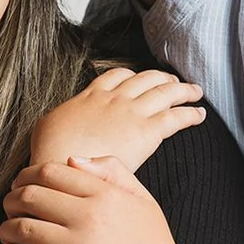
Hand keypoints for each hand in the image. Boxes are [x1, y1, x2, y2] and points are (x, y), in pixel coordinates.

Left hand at [0, 159, 243, 243]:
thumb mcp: (143, 201)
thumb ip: (113, 173)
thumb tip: (73, 160)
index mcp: (106, 195)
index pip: (51, 173)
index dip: (25, 177)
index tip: (19, 185)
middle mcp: (91, 218)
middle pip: (30, 197)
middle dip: (11, 200)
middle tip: (8, 207)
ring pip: (23, 229)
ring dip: (6, 228)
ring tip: (6, 231)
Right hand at [29, 64, 203, 174]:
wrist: (61, 168)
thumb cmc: (49, 154)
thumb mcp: (44, 126)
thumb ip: (58, 117)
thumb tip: (58, 119)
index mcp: (92, 96)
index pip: (118, 76)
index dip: (133, 75)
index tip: (140, 79)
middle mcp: (115, 98)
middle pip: (147, 78)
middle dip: (163, 78)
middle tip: (173, 82)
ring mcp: (132, 113)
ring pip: (167, 91)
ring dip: (184, 90)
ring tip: (195, 92)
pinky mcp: (147, 132)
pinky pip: (177, 117)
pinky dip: (191, 113)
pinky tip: (199, 115)